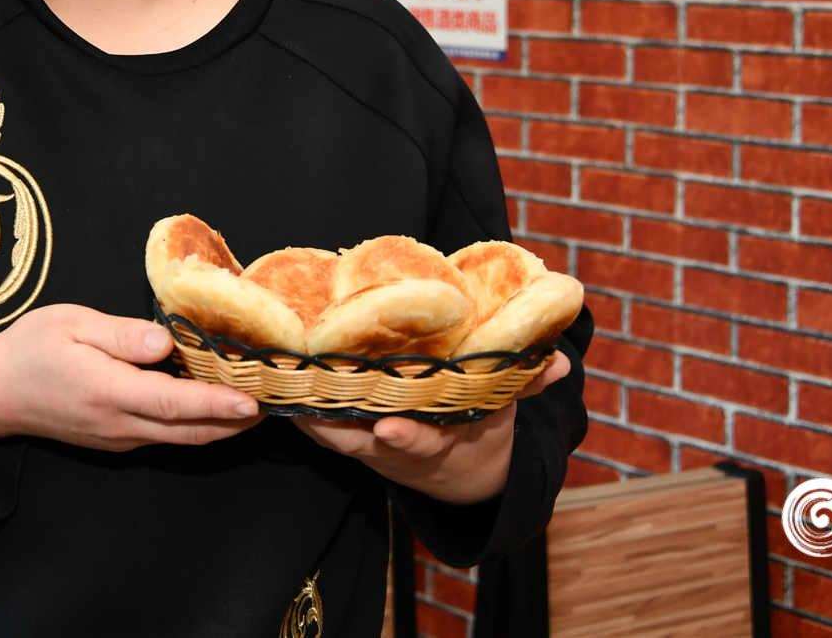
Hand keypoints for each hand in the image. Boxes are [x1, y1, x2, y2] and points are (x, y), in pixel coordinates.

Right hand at [0, 303, 262, 451]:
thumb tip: (164, 343)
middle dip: (235, 422)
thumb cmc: (29, 350)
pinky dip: (194, 425)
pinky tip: (210, 406)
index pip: (175, 402)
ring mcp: (118, 438)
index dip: (217, 403)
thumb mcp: (71, 325)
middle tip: (275, 402)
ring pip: (181, 439)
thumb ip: (121, 336)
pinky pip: (164, 436)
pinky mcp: (115, 441)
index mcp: (110, 392)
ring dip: (219, 427)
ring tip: (254, 405)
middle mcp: (120, 423)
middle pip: (190, 431)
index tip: (253, 402)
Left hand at [292, 350, 569, 503]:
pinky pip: (316, 422)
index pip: (420, 443)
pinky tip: (274, 376)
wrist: (458, 470)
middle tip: (312, 398)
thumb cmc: (478, 427)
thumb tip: (556, 360)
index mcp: (437, 440)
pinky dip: (296, 404)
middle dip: (339, 423)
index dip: (406, 438)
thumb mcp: (504, 410)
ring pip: (330, 432)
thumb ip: (524, 383)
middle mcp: (396, 445)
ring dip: (306, 410)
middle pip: (362, 440)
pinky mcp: (345, 433)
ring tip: (281, 380)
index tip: (391, 428)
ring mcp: (367, 443)